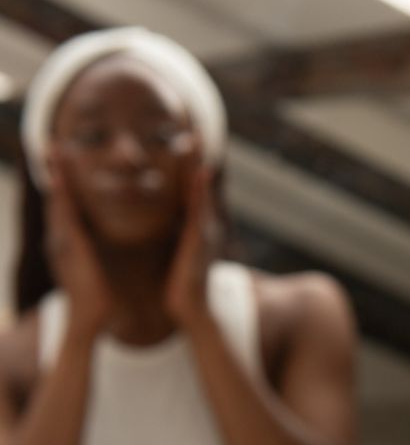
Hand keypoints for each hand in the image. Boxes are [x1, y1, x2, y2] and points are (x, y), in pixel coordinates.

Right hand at [44, 151, 111, 339]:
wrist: (89, 320)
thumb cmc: (95, 298)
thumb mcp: (93, 269)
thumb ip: (90, 255)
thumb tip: (93, 248)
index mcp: (68, 241)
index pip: (66, 206)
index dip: (63, 183)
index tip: (63, 160)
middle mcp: (60, 237)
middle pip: (56, 196)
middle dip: (54, 170)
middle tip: (51, 144)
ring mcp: (61, 241)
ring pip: (57, 200)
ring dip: (55, 174)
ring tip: (53, 149)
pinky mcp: (68, 247)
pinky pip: (65, 216)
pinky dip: (62, 195)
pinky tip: (60, 178)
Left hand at [165, 155, 218, 328]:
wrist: (191, 312)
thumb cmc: (180, 289)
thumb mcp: (177, 258)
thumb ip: (177, 242)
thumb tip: (170, 233)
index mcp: (193, 230)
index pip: (191, 194)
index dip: (189, 169)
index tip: (185, 145)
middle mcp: (202, 227)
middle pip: (199, 187)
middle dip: (197, 159)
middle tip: (195, 131)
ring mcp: (203, 233)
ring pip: (200, 193)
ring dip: (199, 167)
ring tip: (195, 142)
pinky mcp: (199, 241)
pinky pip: (198, 210)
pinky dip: (199, 190)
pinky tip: (199, 173)